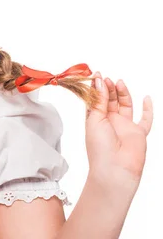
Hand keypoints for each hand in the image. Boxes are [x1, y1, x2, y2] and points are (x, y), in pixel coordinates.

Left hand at [85, 71, 153, 188]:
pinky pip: (145, 120)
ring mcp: (124, 127)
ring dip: (122, 93)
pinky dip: (148, 109)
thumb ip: (99, 101)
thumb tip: (99, 82)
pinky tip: (146, 98)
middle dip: (108, 88)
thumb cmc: (99, 148)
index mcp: (95, 120)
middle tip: (106, 78)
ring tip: (118, 82)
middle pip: (110, 100)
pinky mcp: (138, 133)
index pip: (96, 100)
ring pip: (125, 105)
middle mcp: (110, 122)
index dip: (96, 88)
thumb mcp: (94, 119)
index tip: (95, 75)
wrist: (115, 169)